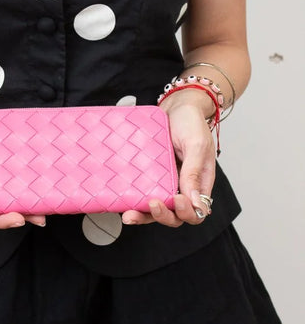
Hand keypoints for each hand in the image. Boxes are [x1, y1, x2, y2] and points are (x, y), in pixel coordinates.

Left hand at [121, 99, 215, 227]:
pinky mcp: (150, 177)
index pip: (196, 211)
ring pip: (156, 210)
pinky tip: (123, 203)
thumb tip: (195, 202)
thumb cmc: (191, 122)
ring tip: (129, 214)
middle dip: (163, 216)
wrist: (176, 107)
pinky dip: (134, 202)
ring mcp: (165, 183)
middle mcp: (182, 187)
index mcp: (200, 183)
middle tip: (152, 205)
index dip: (187, 212)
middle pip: (175, 216)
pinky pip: (143, 194)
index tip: (177, 199)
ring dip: (144, 215)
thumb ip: (195, 172)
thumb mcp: (196, 145)